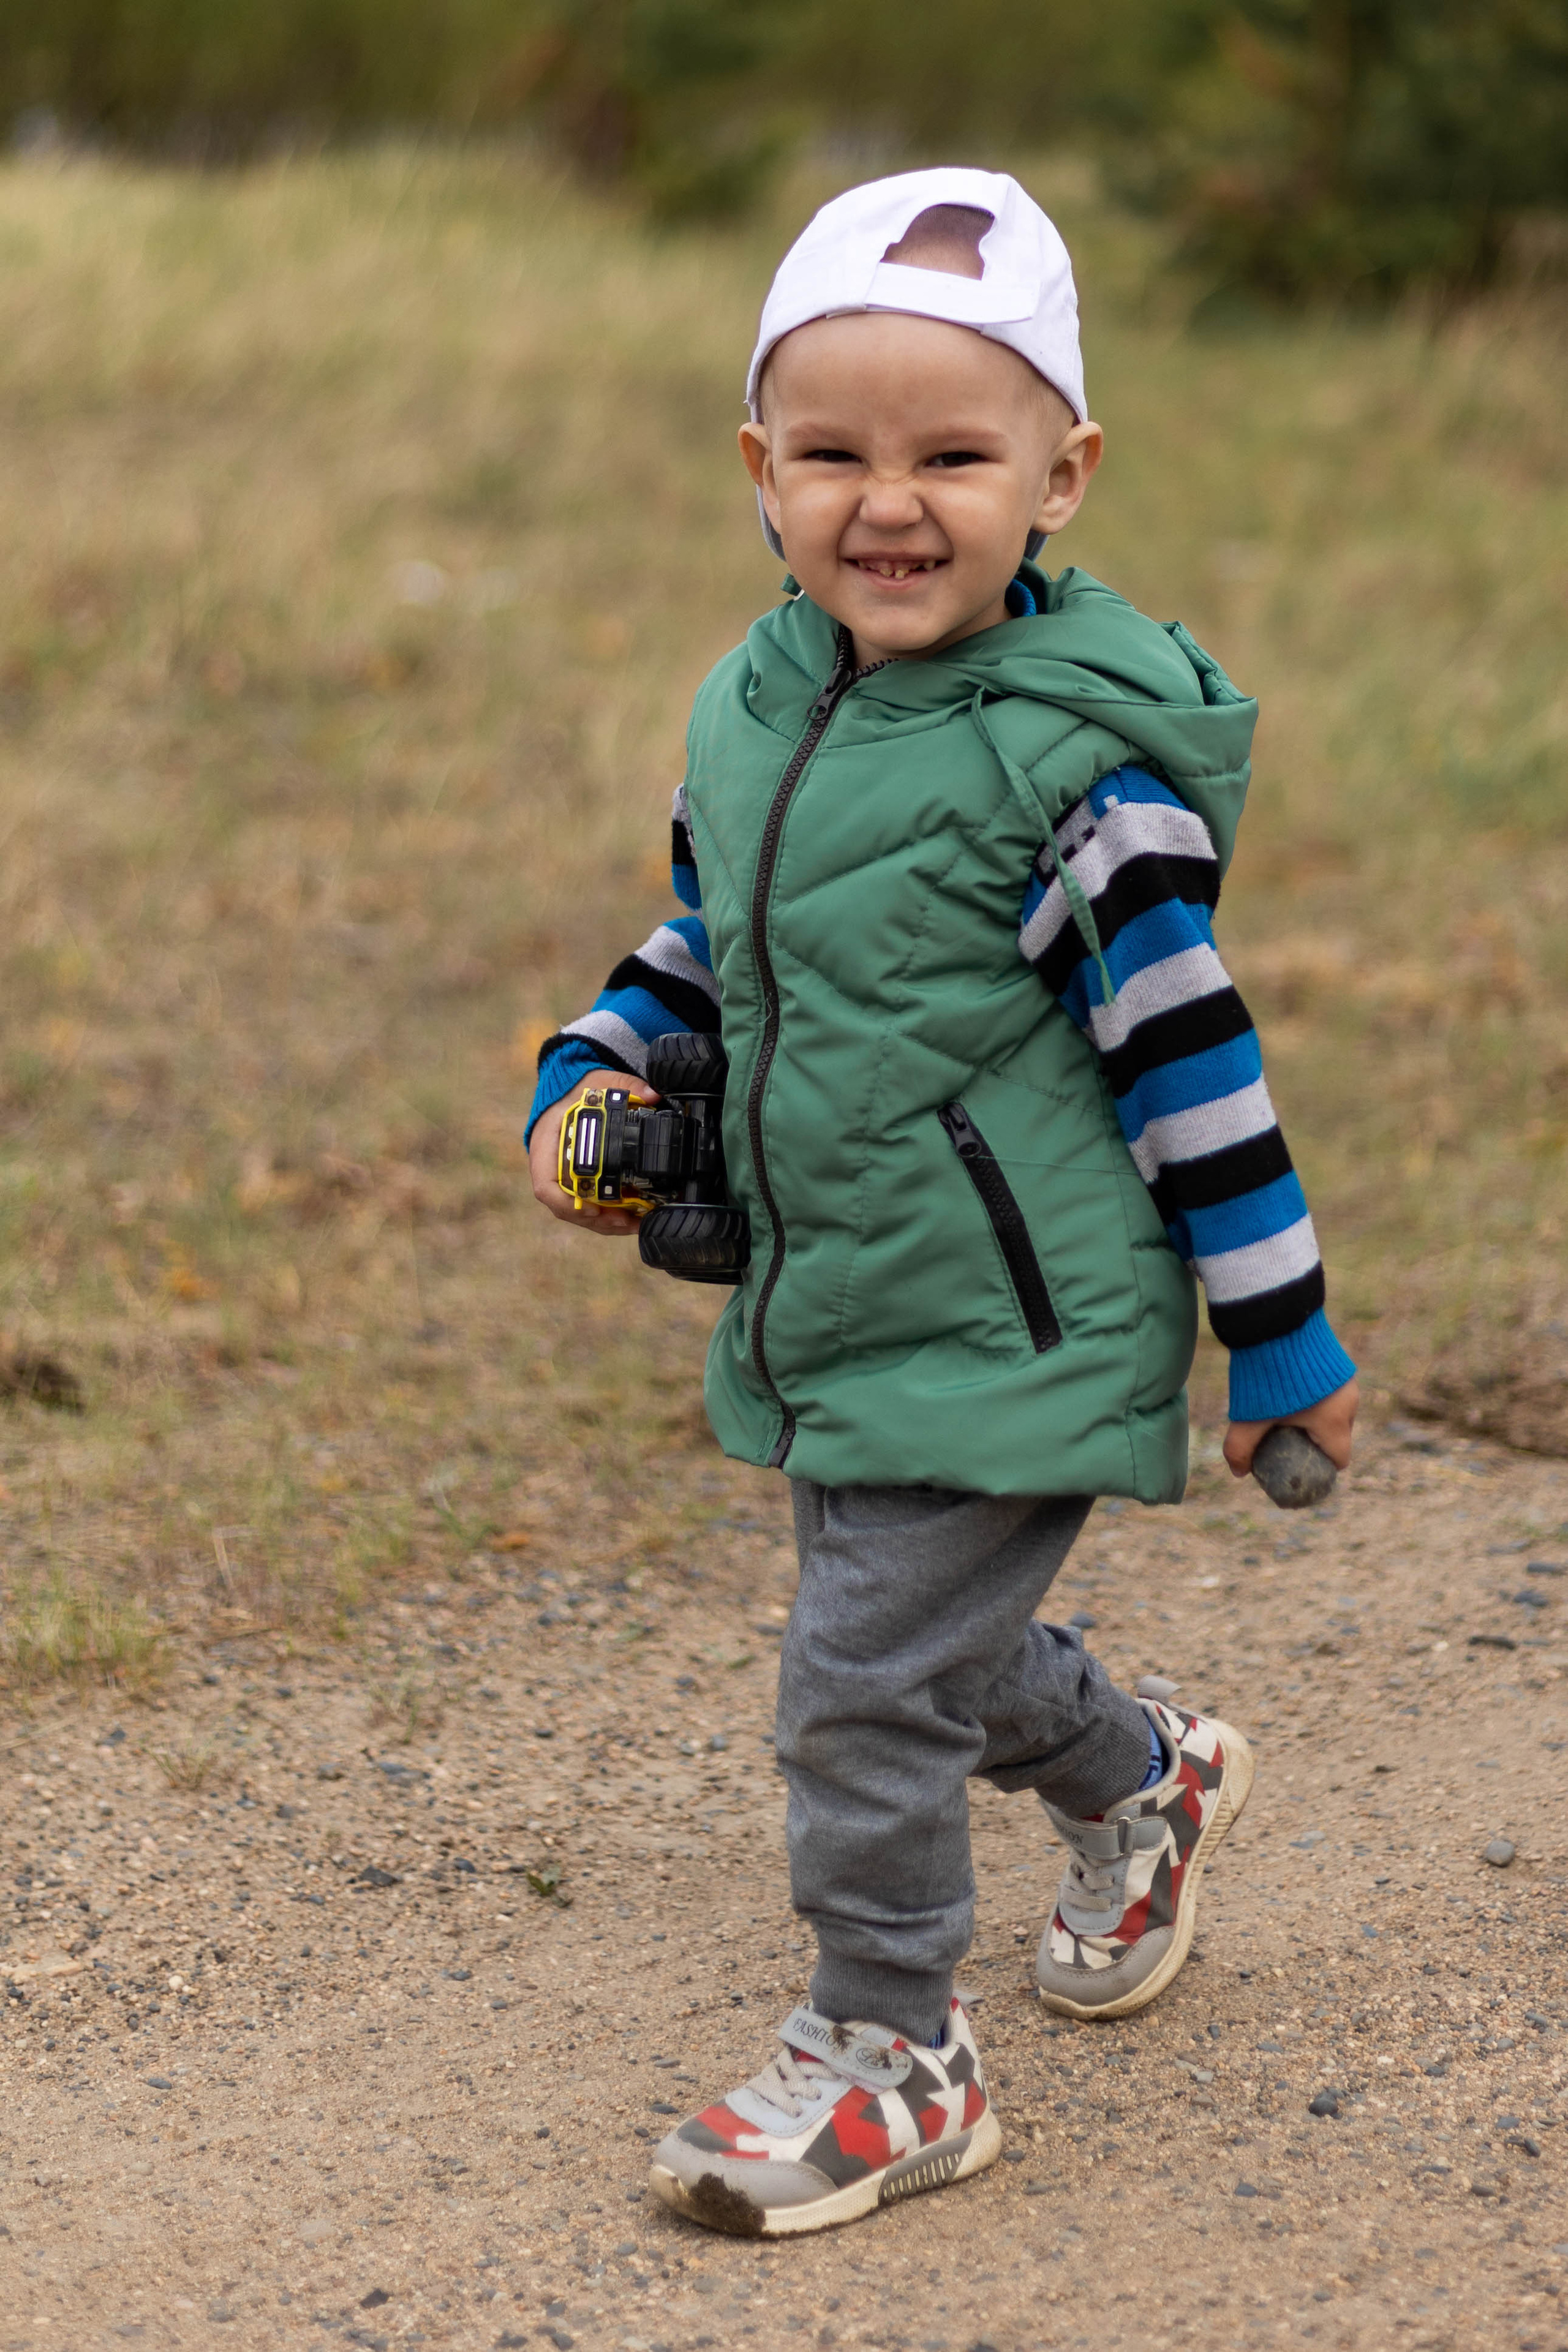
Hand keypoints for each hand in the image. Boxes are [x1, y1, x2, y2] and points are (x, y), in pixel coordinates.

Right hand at [528, 1068, 655, 1237]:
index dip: (566, 1204)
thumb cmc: (578, 1091)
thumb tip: (652, 1095)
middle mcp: (550, 1167)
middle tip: (627, 1221)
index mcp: (547, 1145)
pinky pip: (586, 1206)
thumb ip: (626, 1086)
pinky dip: (607, 1216)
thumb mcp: (601, 1082)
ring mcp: (561, 1178)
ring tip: (635, 1223)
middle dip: (596, 1220)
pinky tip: (631, 1217)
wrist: (569, 1092)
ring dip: (605, 1223)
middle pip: (565, 1207)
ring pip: (578, 1212)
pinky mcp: (575, 1183)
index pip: (545, 1185)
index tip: (592, 1210)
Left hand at [1224, 1375, 1358, 1480]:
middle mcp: (1348, 1402)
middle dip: (1317, 1442)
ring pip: (1336, 1411)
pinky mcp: (1339, 1362)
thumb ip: (1240, 1449)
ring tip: (1288, 1413)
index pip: (1340, 1459)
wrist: (1275, 1323)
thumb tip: (1238, 1472)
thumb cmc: (1265, 1376)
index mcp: (1334, 1421)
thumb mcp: (1247, 1418)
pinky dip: (1317, 1397)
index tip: (1301, 1466)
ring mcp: (1347, 1380)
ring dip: (1317, 1417)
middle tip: (1290, 1441)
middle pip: (1338, 1435)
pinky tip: (1292, 1390)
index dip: (1321, 1468)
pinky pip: (1332, 1390)